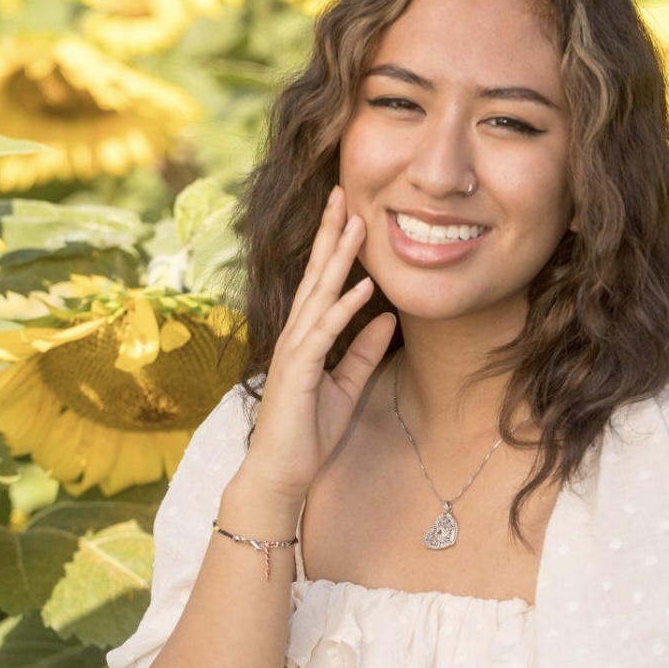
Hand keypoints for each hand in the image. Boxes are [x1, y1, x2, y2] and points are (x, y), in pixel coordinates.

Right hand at [240, 186, 395, 507]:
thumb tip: (387, 318)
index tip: (350, 212)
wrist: (282, 475)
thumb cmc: (308, 435)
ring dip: (338, 258)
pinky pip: (324, 332)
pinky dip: (344, 307)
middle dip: (330, 233)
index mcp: (306, 337)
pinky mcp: (298, 371)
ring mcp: (294, 350)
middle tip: (343, 192)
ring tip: (357, 223)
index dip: (335, 247)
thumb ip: (362, 353)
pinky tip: (364, 285)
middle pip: (315, 275)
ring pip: (318, 293)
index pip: (322, 282)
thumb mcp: (347, 388)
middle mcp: (296, 335)